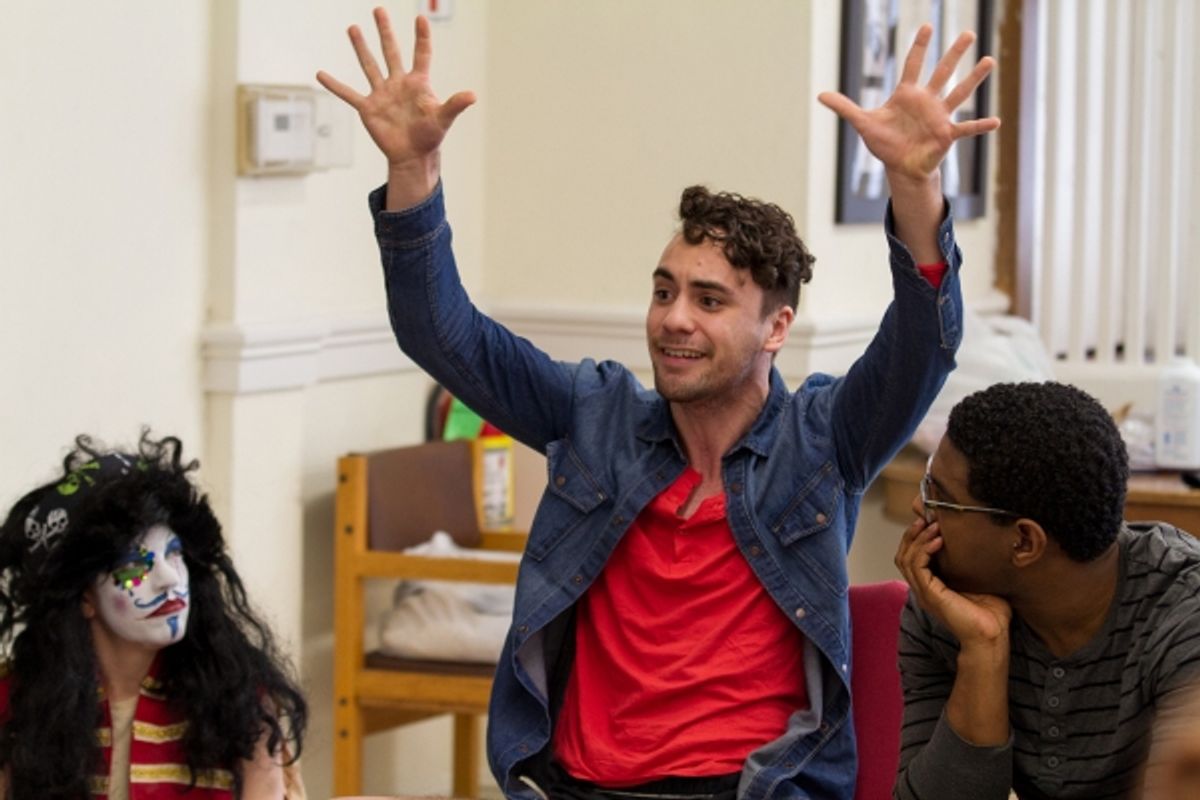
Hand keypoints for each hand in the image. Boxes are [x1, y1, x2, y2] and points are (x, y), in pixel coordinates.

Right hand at [317, 8, 475, 205]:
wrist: (412, 156)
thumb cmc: (430, 137)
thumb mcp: (443, 119)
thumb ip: (455, 105)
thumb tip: (473, 95)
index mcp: (418, 83)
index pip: (421, 54)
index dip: (422, 37)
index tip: (420, 18)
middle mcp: (399, 84)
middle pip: (391, 51)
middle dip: (385, 31)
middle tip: (379, 10)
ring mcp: (382, 94)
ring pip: (369, 65)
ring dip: (360, 47)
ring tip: (353, 28)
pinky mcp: (368, 108)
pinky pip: (348, 94)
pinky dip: (335, 85)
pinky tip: (320, 74)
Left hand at [818, 24, 999, 183]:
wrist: (899, 166)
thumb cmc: (885, 142)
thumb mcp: (863, 123)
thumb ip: (844, 107)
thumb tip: (820, 95)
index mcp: (907, 94)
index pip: (913, 64)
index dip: (919, 46)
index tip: (927, 26)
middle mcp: (927, 101)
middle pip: (942, 72)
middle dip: (954, 53)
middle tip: (968, 33)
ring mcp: (939, 116)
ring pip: (959, 93)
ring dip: (974, 78)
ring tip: (989, 60)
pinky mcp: (947, 135)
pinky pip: (966, 128)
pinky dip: (980, 125)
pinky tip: (996, 121)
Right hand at [894, 516, 1010, 648]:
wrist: (992, 637)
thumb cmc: (991, 614)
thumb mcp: (980, 581)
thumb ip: (973, 565)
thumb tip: (983, 541)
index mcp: (932, 587)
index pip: (911, 558)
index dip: (917, 538)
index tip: (931, 521)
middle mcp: (923, 589)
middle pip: (902, 556)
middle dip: (911, 534)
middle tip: (925, 518)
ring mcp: (924, 593)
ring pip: (905, 559)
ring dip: (917, 539)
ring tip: (931, 525)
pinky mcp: (930, 595)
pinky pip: (917, 567)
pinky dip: (923, 550)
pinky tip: (937, 541)